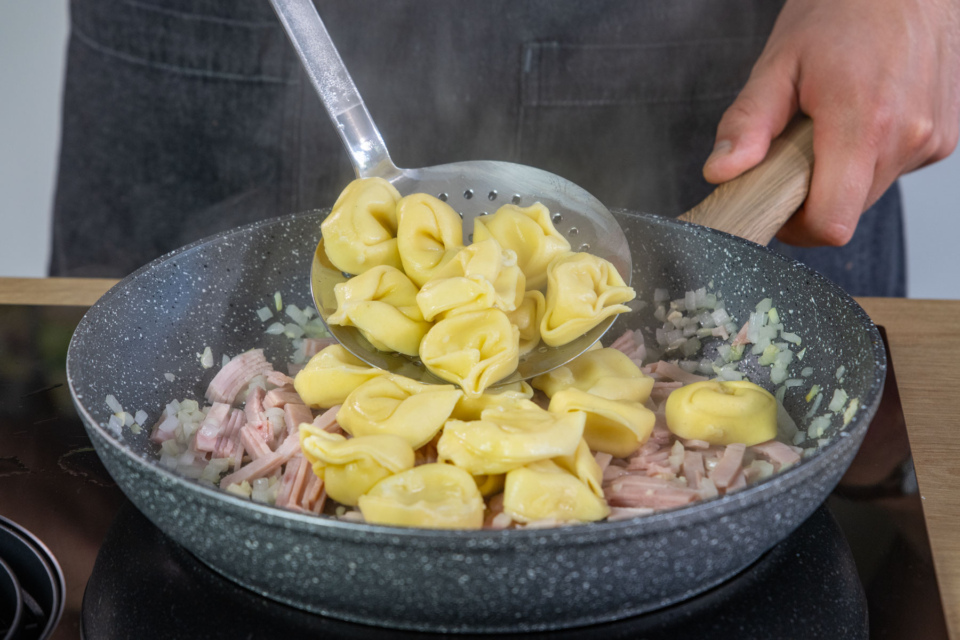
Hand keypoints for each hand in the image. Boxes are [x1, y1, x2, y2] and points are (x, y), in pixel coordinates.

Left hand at [702, 0, 959, 246]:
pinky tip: (863, 114)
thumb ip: (748, 123)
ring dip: (842, 174)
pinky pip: (894, 170)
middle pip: (847, 211)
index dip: (796, 228)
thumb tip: (722, 172)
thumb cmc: (846, 7)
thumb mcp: (780, 62)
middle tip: (796, 151)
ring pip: (870, 193)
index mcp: (863, 123)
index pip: (831, 224)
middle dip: (813, 195)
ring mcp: (932, 139)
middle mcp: (907, 137)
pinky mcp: (944, 138)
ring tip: (831, 123)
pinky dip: (870, 156)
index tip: (775, 205)